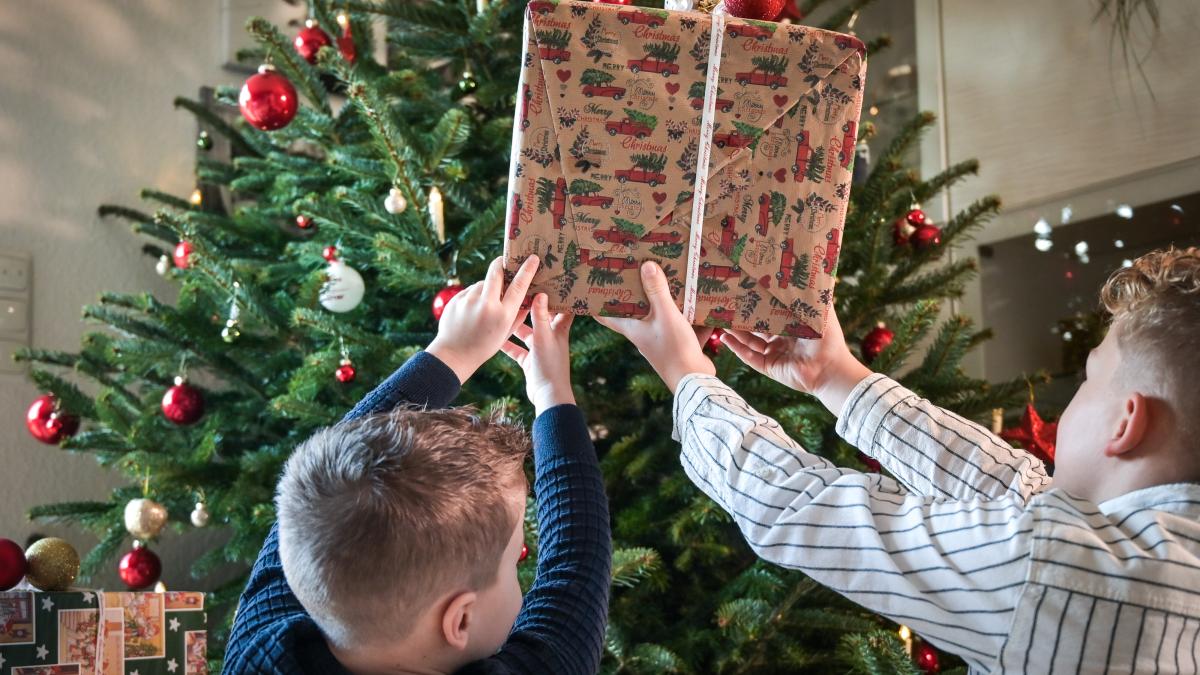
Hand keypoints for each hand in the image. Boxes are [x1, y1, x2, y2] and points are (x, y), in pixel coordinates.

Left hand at [427, 256, 538, 383]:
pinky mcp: (455, 300)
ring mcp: (468, 301)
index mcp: (502, 315)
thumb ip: (518, 314)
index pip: (518, 286)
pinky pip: (470, 291)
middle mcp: (486, 305)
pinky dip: (474, 296)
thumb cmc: (484, 346)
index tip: (533, 258)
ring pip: (482, 283)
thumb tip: (530, 296)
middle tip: (505, 261)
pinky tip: (472, 311)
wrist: (453, 354)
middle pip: (496, 272)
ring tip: (484, 305)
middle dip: (502, 263)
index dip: (527, 270)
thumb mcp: (505, 333)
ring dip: (487, 287)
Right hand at [501, 293, 574, 414]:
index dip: (561, 297)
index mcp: (559, 331)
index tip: (554, 282)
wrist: (547, 395)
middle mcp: (550, 338)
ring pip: (526, 333)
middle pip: (541, 318)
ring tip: (503, 309)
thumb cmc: (550, 366)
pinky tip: (495, 336)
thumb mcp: (543, 338)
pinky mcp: (530, 361)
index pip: (563, 309)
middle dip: (532, 306)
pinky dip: (507, 344)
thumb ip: (540, 317)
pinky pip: (517, 350)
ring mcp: (539, 350)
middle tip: (520, 291)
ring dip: (516, 324)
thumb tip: (541, 293)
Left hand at [595, 261, 714, 391]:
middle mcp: (642, 334)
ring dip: (665, 301)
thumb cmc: (674, 348)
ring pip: (660, 316)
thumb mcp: (666, 315)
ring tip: (671, 279)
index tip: (594, 285)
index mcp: (632, 328)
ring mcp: (660, 340)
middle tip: (636, 271)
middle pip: (635, 310)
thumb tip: (646, 265)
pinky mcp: (678, 345)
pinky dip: (690, 316)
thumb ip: (657, 291)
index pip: (606, 315)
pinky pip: (681, 325)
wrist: (695, 380)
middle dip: (637, 293)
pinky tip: (702, 302)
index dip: (598, 301)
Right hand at [720, 308, 870, 413]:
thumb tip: (812, 273)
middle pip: (755, 328)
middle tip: (728, 304)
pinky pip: (748, 357)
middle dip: (742, 318)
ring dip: (735, 332)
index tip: (745, 293)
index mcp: (791, 328)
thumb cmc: (829, 340)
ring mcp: (773, 355)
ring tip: (722, 320)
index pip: (769, 315)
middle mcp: (780, 341)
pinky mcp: (768, 367)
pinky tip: (725, 338)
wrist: (830, 368)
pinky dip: (736, 348)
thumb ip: (815, 297)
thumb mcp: (822, 313)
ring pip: (749, 342)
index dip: (757, 305)